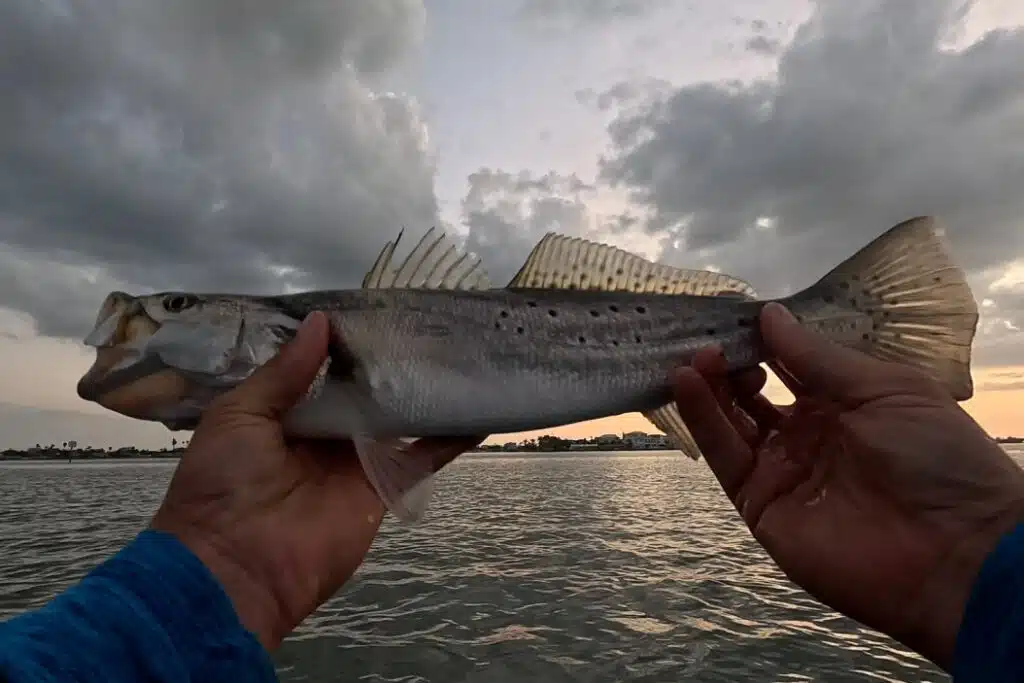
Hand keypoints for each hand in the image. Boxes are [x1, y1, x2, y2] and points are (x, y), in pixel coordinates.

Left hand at [150, 311, 481, 648]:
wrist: (234, 566)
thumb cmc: (222, 482)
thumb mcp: (239, 413)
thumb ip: (284, 371)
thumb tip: (322, 322)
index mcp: (283, 412)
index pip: (323, 368)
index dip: (347, 342)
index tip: (378, 310)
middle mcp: (324, 432)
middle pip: (365, 390)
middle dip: (390, 361)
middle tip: (428, 321)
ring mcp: (356, 459)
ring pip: (397, 417)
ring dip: (424, 390)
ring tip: (461, 351)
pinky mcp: (382, 487)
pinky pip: (420, 457)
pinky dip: (450, 437)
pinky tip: (479, 410)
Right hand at [672, 302, 1023, 669]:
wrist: (954, 553)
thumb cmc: (936, 458)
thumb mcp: (884, 389)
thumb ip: (818, 357)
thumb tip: (769, 315)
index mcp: (846, 405)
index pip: (790, 365)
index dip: (763, 340)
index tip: (734, 314)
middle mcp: (809, 435)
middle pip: (753, 393)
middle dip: (730, 363)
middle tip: (710, 337)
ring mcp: (782, 470)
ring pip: (731, 422)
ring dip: (710, 387)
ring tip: (695, 355)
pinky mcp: (759, 503)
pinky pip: (724, 455)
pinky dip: (703, 420)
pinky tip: (688, 383)